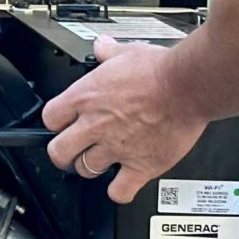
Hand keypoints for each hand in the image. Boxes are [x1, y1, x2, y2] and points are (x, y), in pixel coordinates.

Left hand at [42, 38, 208, 204]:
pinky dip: (119, 191)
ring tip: (101, 161)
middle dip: (63, 153)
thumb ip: (109, 53)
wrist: (188, 85)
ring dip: (91, 168)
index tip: (64, 123)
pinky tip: (123, 183)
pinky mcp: (140, 166)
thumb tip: (102, 47)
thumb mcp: (127, 52)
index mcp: (86, 97)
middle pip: (59, 152)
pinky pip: (120, 191)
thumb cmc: (161, 70)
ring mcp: (116, 148)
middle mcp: (95, 125)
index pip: (50, 118)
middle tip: (73, 150)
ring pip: (85, 170)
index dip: (56, 122)